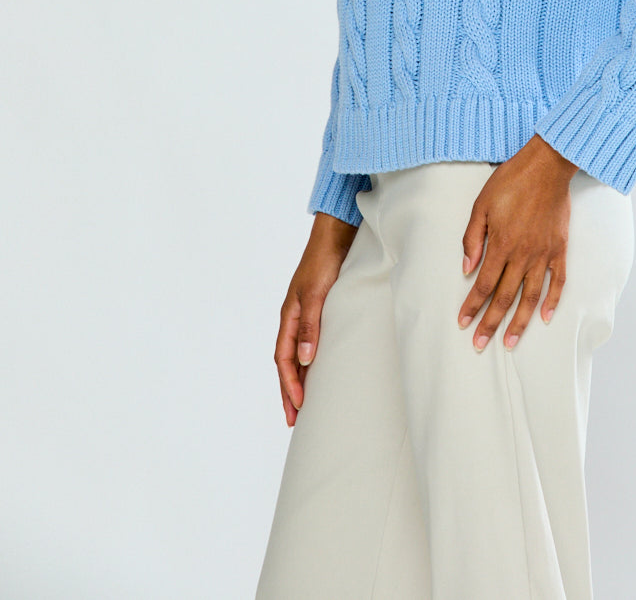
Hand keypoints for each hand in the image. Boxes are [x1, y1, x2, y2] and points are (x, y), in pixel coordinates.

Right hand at [274, 211, 358, 425]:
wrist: (336, 234)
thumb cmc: (324, 260)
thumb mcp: (316, 293)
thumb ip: (310, 325)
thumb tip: (303, 360)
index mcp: (289, 316)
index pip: (283, 358)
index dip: (289, 384)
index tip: (297, 407)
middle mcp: (295, 318)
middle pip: (287, 362)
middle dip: (289, 390)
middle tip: (294, 419)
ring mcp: (307, 314)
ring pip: (298, 354)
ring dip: (300, 378)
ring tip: (305, 403)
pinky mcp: (321, 309)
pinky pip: (311, 342)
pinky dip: (312, 361)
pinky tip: (320, 370)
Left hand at [457, 135, 578, 352]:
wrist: (546, 166)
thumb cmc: (510, 181)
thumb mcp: (481, 205)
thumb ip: (472, 239)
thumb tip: (467, 269)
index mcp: (501, 244)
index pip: (484, 285)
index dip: (472, 306)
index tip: (463, 323)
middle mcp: (523, 254)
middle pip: (505, 297)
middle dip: (491, 323)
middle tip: (479, 344)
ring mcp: (544, 253)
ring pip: (531, 297)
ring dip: (520, 322)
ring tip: (511, 342)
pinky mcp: (560, 249)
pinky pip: (558, 281)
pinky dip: (553, 301)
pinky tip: (546, 318)